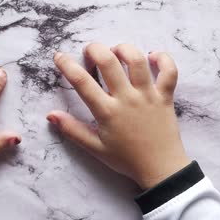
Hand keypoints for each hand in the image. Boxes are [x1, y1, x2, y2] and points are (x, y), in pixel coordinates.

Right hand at [48, 43, 190, 188]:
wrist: (161, 169)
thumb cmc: (126, 159)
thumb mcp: (95, 148)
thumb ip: (72, 130)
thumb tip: (51, 115)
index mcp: (107, 111)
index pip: (82, 82)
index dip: (67, 65)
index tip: (59, 56)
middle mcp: (127, 98)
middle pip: (109, 61)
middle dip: (94, 49)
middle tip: (90, 52)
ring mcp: (148, 95)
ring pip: (137, 60)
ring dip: (123, 49)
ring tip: (116, 51)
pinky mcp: (166, 96)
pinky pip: (169, 71)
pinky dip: (162, 58)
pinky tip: (151, 56)